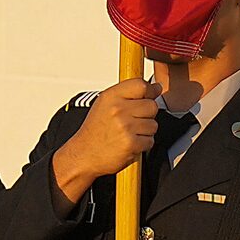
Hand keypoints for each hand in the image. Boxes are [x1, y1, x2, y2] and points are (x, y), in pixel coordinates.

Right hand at [51, 78, 162, 201]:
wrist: (84, 154)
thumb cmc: (95, 131)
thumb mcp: (105, 104)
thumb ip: (128, 94)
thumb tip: (155, 87)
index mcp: (111, 97)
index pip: (141, 85)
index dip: (150, 91)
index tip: (150, 95)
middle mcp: (118, 110)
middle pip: (152, 105)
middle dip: (147, 115)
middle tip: (133, 121)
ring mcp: (125, 127)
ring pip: (153, 125)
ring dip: (145, 131)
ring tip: (129, 133)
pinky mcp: (131, 143)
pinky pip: (150, 140)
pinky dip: (142, 144)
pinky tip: (129, 143)